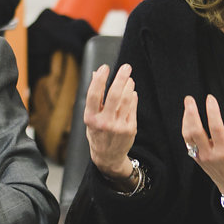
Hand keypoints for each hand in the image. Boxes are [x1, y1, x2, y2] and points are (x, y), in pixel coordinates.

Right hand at [84, 63, 137, 182]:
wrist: (108, 157)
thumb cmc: (97, 133)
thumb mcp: (91, 116)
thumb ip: (94, 96)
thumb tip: (96, 73)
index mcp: (91, 118)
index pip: (94, 94)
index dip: (99, 79)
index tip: (104, 67)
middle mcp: (104, 122)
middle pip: (114, 94)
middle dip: (121, 77)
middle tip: (126, 67)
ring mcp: (118, 126)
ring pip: (126, 99)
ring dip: (129, 85)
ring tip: (129, 78)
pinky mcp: (130, 129)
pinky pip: (133, 107)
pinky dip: (132, 97)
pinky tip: (131, 92)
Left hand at [182, 94, 223, 203]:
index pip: (216, 128)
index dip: (212, 112)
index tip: (210, 98)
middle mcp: (210, 154)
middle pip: (196, 132)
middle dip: (191, 113)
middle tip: (189, 99)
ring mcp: (200, 157)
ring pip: (188, 136)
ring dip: (186, 118)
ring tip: (188, 104)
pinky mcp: (195, 157)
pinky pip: (187, 140)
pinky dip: (186, 126)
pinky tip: (188, 116)